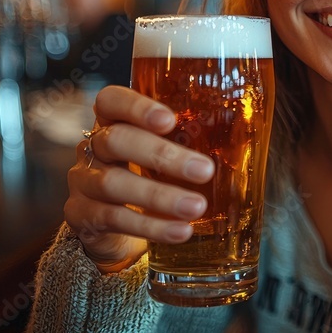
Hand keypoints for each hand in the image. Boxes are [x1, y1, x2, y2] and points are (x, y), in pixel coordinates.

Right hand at [64, 85, 214, 272]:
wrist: (116, 227)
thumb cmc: (151, 176)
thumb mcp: (168, 152)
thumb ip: (192, 139)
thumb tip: (250, 132)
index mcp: (114, 121)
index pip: (112, 101)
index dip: (136, 107)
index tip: (169, 119)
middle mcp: (93, 146)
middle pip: (117, 141)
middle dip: (162, 155)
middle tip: (204, 170)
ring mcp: (83, 181)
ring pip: (114, 183)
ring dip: (159, 196)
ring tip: (196, 207)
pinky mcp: (81, 216)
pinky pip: (113, 219)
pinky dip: (151, 227)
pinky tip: (180, 231)